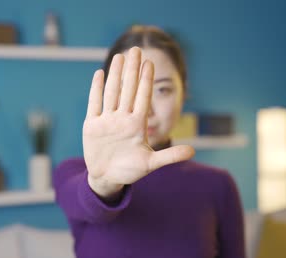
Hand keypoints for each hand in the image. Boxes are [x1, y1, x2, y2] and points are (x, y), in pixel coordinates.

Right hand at [83, 47, 194, 198]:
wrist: (107, 178)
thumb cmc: (130, 170)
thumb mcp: (151, 164)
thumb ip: (170, 156)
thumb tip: (193, 151)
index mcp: (137, 125)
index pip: (143, 97)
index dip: (146, 80)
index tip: (150, 63)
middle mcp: (123, 118)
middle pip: (128, 89)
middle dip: (132, 70)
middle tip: (136, 50)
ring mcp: (108, 120)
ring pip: (112, 92)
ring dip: (115, 74)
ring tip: (119, 56)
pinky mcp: (93, 125)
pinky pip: (95, 104)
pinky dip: (96, 89)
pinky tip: (99, 74)